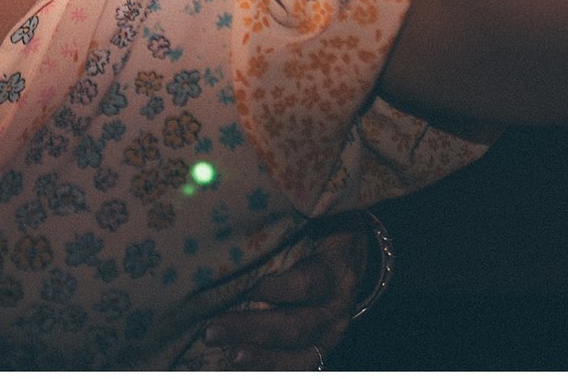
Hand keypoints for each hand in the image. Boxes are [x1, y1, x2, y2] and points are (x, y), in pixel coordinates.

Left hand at [200, 217, 382, 368]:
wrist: (354, 255)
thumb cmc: (324, 227)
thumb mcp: (319, 216)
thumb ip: (289, 217)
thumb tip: (243, 204)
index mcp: (335, 270)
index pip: (306, 283)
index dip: (275, 289)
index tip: (239, 288)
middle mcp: (336, 307)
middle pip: (296, 324)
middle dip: (252, 329)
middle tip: (212, 329)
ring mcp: (331, 333)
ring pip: (298, 353)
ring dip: (259, 356)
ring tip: (227, 353)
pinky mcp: (321, 348)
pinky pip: (299, 366)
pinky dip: (269, 368)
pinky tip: (240, 364)